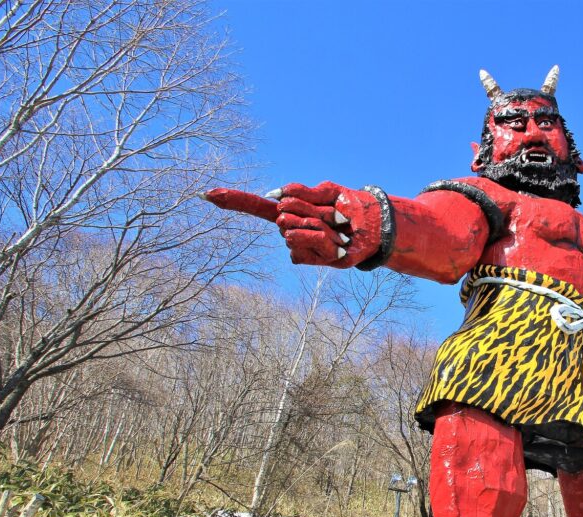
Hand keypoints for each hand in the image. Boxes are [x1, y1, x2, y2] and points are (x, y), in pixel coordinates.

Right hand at [202, 182, 382, 267]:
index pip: (256, 206)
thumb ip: (302, 192)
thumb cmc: (351, 209)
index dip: (233, 201)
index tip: (207, 195)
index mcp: (291, 210)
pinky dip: (322, 237)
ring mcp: (297, 245)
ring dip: (318, 224)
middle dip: (309, 209)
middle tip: (333, 216)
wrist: (374, 228)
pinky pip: (303, 240)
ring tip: (336, 230)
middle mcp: (288, 229)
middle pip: (282, 212)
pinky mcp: (308, 258)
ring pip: (292, 228)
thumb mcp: (327, 193)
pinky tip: (336, 243)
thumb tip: (275, 195)